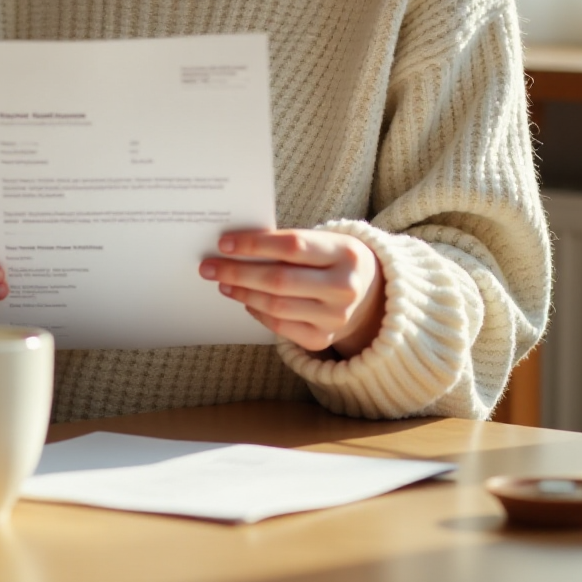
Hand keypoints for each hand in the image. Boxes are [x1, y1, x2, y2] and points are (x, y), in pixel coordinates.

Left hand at [200, 228, 385, 356]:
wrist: (372, 295)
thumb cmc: (335, 260)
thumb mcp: (324, 242)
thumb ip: (288, 244)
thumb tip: (236, 247)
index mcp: (345, 254)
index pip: (292, 246)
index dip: (254, 245)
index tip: (224, 243)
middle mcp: (344, 288)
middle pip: (279, 280)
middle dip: (238, 273)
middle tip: (209, 266)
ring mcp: (336, 318)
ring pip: (276, 306)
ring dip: (242, 293)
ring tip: (222, 282)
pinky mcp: (324, 339)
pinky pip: (281, 327)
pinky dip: (258, 312)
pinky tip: (245, 300)